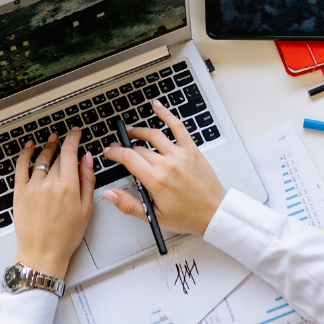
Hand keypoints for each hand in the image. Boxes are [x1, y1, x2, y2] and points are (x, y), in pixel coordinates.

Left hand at [13, 130, 94, 279]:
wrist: (42, 253)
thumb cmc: (66, 236)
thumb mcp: (86, 209)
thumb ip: (87, 181)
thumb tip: (87, 159)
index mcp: (68, 186)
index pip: (70, 152)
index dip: (74, 138)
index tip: (76, 132)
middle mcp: (50, 183)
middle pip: (58, 157)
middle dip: (64, 147)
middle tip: (67, 142)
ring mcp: (33, 186)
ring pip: (41, 159)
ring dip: (48, 148)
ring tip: (51, 141)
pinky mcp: (20, 192)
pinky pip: (21, 167)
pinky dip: (25, 154)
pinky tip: (29, 147)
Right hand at [102, 101, 226, 234]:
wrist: (213, 212)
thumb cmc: (187, 216)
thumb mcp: (153, 216)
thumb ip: (129, 204)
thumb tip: (110, 194)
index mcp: (156, 181)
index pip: (128, 158)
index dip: (115, 153)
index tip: (109, 152)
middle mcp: (167, 164)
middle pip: (139, 148)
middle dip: (125, 146)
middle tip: (118, 147)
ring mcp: (180, 154)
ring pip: (154, 135)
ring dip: (140, 131)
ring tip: (131, 131)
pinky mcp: (191, 150)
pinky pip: (178, 127)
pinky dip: (167, 114)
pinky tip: (157, 106)